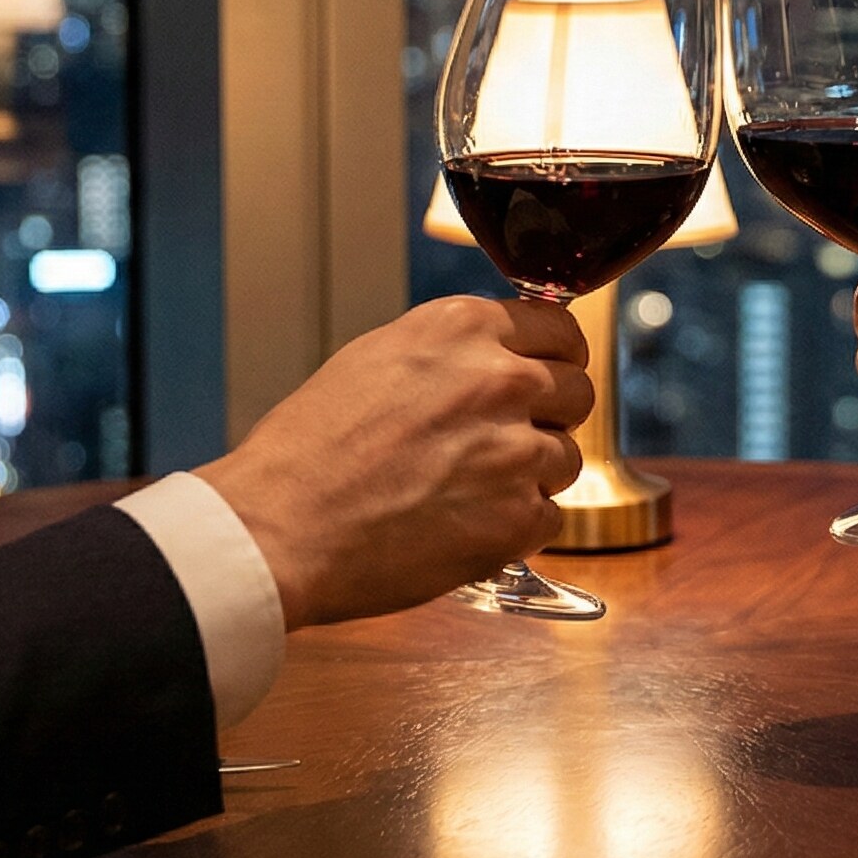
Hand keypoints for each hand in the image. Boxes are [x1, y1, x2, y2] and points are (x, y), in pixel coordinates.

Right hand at [196, 296, 591, 628]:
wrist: (279, 526)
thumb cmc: (308, 450)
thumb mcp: (377, 359)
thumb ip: (452, 353)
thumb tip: (497, 359)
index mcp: (463, 329)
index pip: (561, 330)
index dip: (556, 360)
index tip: (549, 377)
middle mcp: (500, 379)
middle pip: (577, 392)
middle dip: (549, 418)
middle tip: (503, 443)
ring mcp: (515, 450)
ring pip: (566, 459)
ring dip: (531, 477)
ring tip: (467, 492)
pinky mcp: (516, 518)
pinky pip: (549, 518)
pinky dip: (517, 528)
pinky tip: (466, 527)